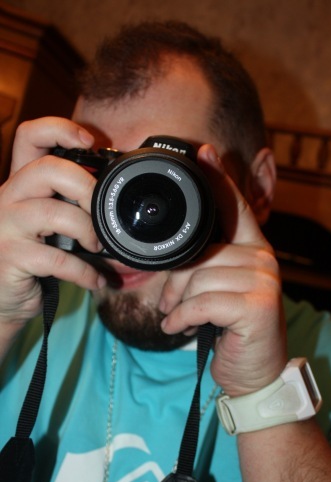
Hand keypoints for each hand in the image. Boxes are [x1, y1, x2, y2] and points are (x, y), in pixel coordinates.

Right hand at [0, 117, 104, 334]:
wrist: (2, 299)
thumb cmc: (32, 259)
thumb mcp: (49, 226)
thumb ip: (69, 206)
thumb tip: (115, 201)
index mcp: (20, 184)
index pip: (29, 137)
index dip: (59, 129)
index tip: (88, 140)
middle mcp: (7, 198)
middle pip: (47, 169)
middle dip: (85, 187)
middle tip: (100, 211)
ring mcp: (5, 227)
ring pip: (53, 213)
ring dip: (87, 230)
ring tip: (98, 246)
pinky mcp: (11, 257)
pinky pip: (57, 259)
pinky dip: (85, 272)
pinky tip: (94, 280)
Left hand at [158, 144, 286, 395]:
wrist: (254, 372)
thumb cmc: (232, 329)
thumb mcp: (218, 292)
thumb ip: (205, 266)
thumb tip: (173, 255)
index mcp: (253, 249)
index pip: (236, 207)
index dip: (219, 178)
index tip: (203, 152)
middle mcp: (264, 258)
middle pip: (200, 253)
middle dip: (176, 283)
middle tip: (171, 305)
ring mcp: (264, 280)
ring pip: (198, 279)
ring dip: (178, 304)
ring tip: (178, 319)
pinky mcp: (257, 305)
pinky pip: (201, 302)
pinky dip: (182, 318)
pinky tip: (179, 328)